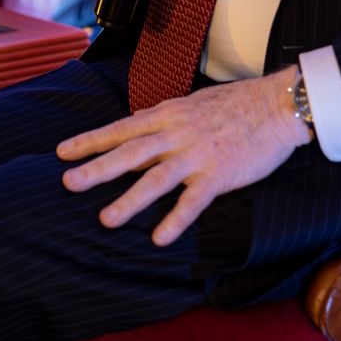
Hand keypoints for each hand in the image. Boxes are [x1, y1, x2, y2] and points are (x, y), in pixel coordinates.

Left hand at [58, 69, 311, 244]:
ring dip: (129, 200)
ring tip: (105, 219)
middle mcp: (177, 133)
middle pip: (129, 152)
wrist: (277, 104)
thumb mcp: (193, 103)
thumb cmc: (237, 104)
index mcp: (168, 115)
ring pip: (156, 178)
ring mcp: (197, 154)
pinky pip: (194, 200)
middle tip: (67, 182)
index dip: (91, 140)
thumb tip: (139, 124)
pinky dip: (176, 219)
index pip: (122, 128)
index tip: (63, 152)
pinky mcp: (219, 173)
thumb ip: (165, 118)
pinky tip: (159, 238)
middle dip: (96, 168)